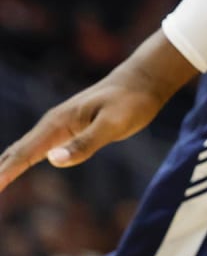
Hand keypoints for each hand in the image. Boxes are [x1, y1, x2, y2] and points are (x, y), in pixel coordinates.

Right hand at [0, 30, 197, 192]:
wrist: (144, 80)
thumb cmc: (133, 101)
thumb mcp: (114, 124)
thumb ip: (86, 143)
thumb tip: (52, 160)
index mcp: (58, 123)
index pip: (23, 154)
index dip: (3, 175)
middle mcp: (52, 124)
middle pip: (15, 152)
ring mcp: (59, 126)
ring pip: (22, 149)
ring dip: (4, 166)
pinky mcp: (69, 129)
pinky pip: (35, 147)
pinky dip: (19, 160)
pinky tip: (13, 168)